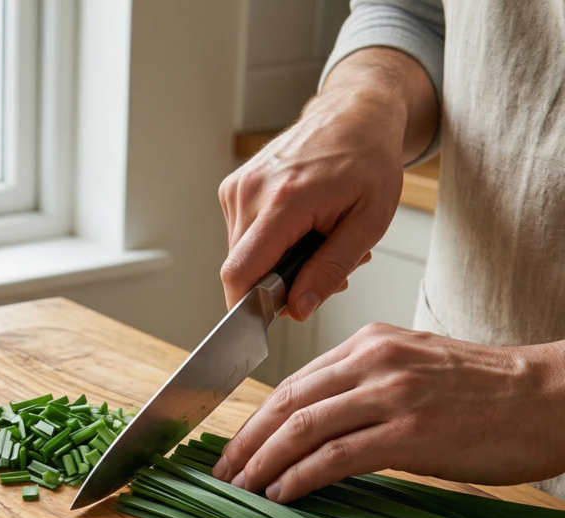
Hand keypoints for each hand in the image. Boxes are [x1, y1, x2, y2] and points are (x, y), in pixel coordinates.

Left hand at [210, 324, 564, 502]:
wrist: (552, 397)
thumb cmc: (488, 391)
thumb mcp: (415, 367)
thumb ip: (364, 385)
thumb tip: (314, 424)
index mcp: (369, 344)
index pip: (293, 382)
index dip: (255, 419)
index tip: (234, 447)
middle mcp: (373, 362)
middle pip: (285, 403)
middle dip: (246, 443)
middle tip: (221, 473)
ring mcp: (390, 396)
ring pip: (302, 429)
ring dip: (263, 464)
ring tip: (242, 489)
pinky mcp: (410, 434)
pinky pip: (336, 457)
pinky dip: (300, 477)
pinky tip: (282, 494)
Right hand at [219, 48, 437, 319]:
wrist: (355, 113)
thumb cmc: (368, 161)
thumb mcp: (369, 222)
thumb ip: (331, 268)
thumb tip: (298, 308)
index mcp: (284, 200)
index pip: (240, 271)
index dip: (246, 306)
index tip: (268, 318)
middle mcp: (251, 191)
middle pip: (242, 267)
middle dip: (276, 282)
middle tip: (321, 268)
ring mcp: (237, 187)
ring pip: (241, 253)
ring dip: (275, 261)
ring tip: (315, 240)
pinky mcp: (233, 187)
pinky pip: (242, 235)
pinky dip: (268, 241)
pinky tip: (298, 225)